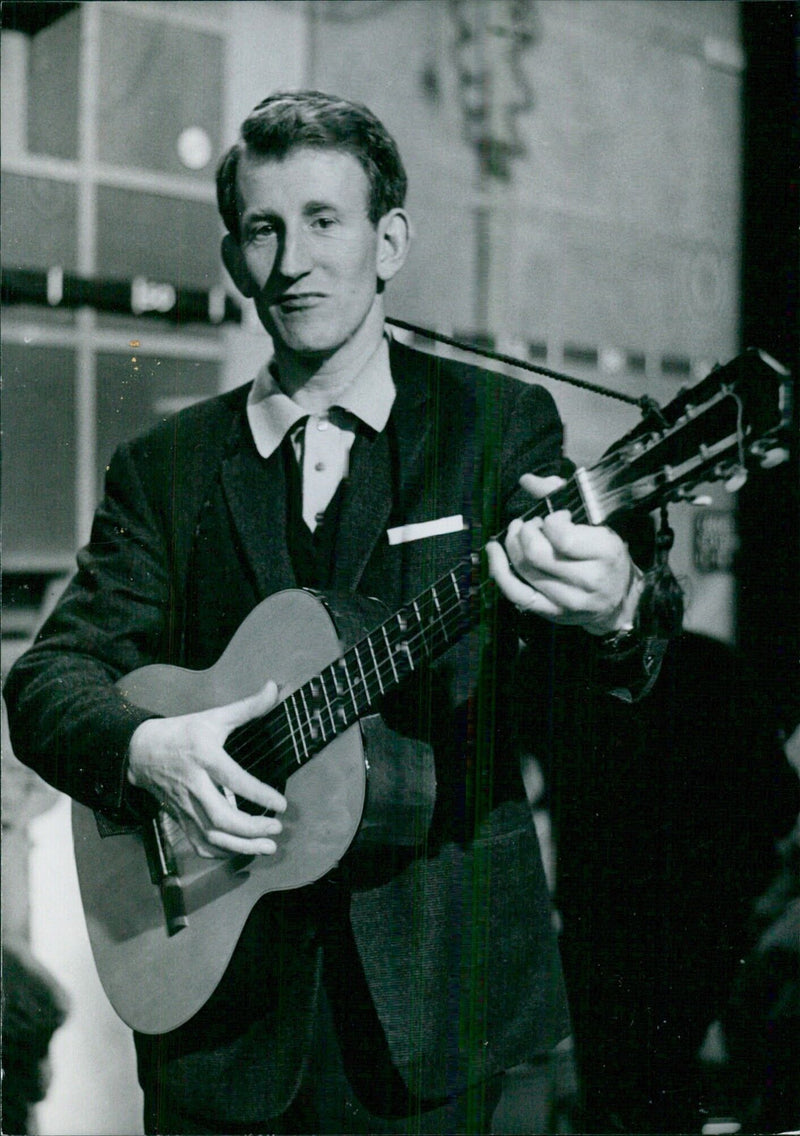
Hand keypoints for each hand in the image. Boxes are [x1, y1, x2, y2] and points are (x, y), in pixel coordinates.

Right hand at [127, 681, 286, 857]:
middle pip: (221, 817)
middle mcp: (193, 785)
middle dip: (251, 829)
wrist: (141, 751)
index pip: (234, 780)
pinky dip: (220, 853)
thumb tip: (274, 688)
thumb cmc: (183, 732)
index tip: (281, 804)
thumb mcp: (215, 716)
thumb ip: (248, 706)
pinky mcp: (179, 818)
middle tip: (276, 828)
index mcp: (204, 757)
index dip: (259, 794)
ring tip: (267, 847)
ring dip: (241, 847)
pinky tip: (240, 851)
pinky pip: (198, 843)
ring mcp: (184, 806)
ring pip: (211, 836)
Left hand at [486, 474, 642, 634]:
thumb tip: (526, 480)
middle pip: (536, 554)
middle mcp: (588, 579)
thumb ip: (560, 495)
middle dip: (526, 532)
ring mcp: (569, 600)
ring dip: (512, 545)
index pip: (562, 537)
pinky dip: (499, 570)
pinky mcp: (552, 613)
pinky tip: (494, 552)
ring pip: (524, 569)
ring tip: (517, 533)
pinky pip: (516, 593)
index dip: (551, 520)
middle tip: (532, 525)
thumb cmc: (605, 554)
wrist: (620, 598)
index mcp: (605, 553)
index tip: (556, 517)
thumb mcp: (596, 522)